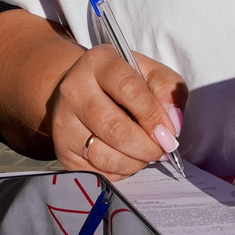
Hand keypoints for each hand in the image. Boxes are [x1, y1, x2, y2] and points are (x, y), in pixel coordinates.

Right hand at [46, 46, 184, 181]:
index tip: (168, 132)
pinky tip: (126, 159)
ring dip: (135, 162)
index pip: (129, 89)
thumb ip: (169, 90)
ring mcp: (64, 122)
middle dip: (146, 146)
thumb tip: (173, 124)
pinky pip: (97, 171)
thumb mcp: (150, 73)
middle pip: (115, 128)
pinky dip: (120, 172)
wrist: (81, 92)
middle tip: (161, 149)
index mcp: (99, 62)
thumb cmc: (122, 83)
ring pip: (104, 155)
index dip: (153, 115)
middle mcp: (74, 89)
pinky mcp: (62, 150)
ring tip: (145, 153)